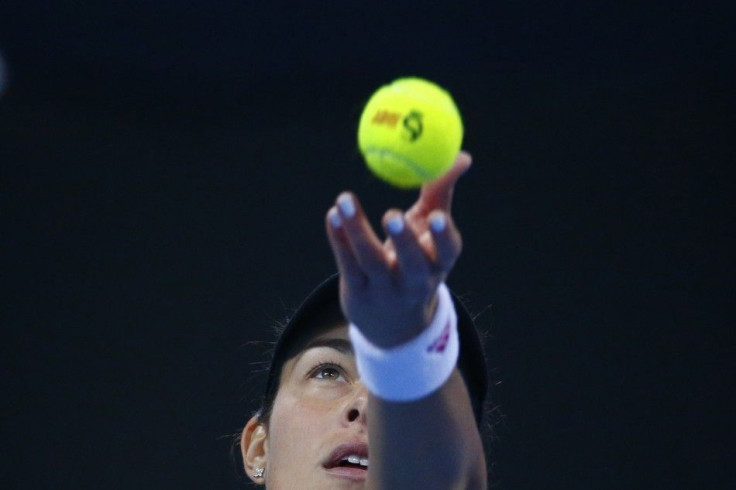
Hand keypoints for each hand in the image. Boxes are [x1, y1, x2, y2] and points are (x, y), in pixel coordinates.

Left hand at [325, 152, 470, 347]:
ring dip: (357, 229)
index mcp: (439, 262)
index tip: (437, 215)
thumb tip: (462, 156)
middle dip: (403, 240)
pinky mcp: (358, 292)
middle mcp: (416, 280)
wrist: (392, 320)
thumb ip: (441, 192)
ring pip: (371, 261)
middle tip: (392, 214)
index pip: (447, 252)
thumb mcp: (429, 230)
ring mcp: (385, 289)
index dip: (443, 236)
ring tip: (345, 199)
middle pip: (411, 263)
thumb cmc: (416, 258)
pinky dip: (339, 239)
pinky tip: (333, 215)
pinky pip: (347, 263)